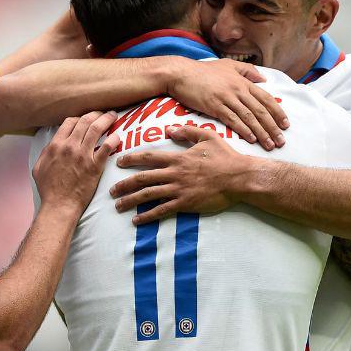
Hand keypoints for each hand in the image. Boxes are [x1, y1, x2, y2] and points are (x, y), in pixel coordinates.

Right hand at [33, 111, 120, 213]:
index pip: (69, 122)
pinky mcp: (95, 166)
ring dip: (107, 119)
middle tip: (104, 113)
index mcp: (55, 145)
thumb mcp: (39, 167)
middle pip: (85, 121)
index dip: (80, 117)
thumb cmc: (49, 189)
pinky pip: (107, 146)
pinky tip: (118, 136)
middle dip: (96, 114)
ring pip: (97, 129)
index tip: (87, 118)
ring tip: (113, 116)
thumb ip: (46, 153)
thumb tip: (51, 145)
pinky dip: (113, 138)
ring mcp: (83, 155)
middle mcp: (70, 147)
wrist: (60, 205)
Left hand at [111, 125, 250, 223]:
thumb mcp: (207, 137)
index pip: (149, 157)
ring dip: (131, 201)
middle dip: (124, 184)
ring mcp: (178, 189)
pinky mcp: (185, 204)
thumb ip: (187, 132)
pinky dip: (147, 216)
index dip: (131, 159)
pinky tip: (137, 220)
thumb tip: (170, 130)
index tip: (118, 162)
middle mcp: (174, 173)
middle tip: (110, 190)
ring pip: (148, 195)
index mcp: (178, 158)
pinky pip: (162, 211)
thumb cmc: (226, 157)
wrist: (239, 177)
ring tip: (118, 206)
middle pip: (143, 178)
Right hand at [167, 58, 286, 148]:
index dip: (278, 112)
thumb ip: (247, 71)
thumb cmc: (203, 71)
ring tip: (270, 144)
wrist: (181, 73)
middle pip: (261, 111)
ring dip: (261, 132)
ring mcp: (227, 98)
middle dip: (273, 127)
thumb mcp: (228, 65)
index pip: (266, 98)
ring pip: (249, 117)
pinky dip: (244, 130)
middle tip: (281, 141)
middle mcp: (238, 90)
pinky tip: (251, 139)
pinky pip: (233, 120)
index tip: (286, 125)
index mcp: (243, 82)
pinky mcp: (215, 106)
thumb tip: (263, 79)